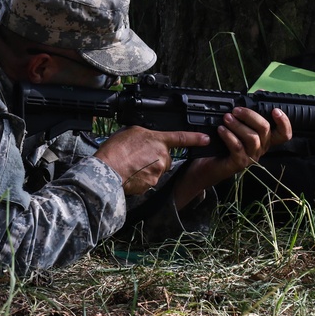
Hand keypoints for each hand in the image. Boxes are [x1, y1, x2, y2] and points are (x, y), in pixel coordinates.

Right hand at [94, 126, 210, 195]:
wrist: (108, 170)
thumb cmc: (116, 150)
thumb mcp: (131, 131)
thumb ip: (145, 134)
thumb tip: (148, 139)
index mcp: (158, 140)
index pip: (182, 138)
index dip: (196, 138)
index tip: (206, 139)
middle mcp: (162, 156)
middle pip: (165, 157)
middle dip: (156, 157)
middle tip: (138, 155)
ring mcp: (158, 172)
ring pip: (157, 169)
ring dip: (148, 167)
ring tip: (131, 164)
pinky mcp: (151, 184)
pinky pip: (149, 180)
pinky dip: (142, 177)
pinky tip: (131, 173)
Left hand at [173, 107, 292, 208]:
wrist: (208, 165)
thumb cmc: (224, 144)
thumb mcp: (238, 125)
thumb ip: (249, 111)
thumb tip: (260, 92)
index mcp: (264, 139)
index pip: (283, 134)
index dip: (284, 122)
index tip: (275, 110)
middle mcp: (261, 148)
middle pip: (265, 130)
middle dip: (250, 116)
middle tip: (235, 110)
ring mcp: (250, 157)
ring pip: (252, 138)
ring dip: (238, 125)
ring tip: (226, 118)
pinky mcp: (239, 163)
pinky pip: (237, 147)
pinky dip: (229, 136)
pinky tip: (221, 130)